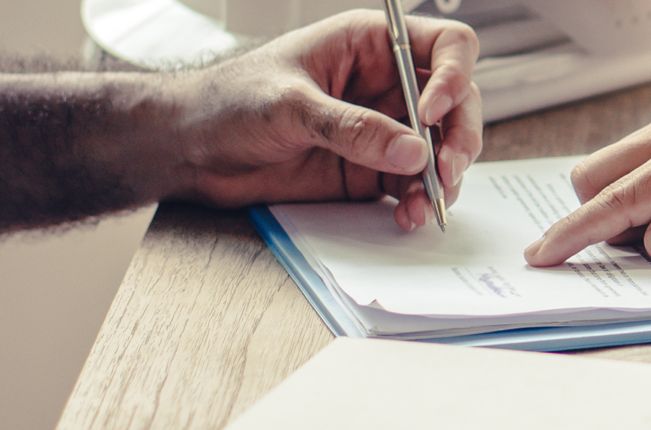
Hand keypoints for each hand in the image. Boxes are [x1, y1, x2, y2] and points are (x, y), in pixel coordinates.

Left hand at [170, 10, 481, 230]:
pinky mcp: (371, 170)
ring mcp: (383, 129)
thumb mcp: (290, 106)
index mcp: (370, 45)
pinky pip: (412, 184)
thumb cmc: (228, 102)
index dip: (454, 76)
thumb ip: (352, 128)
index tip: (433, 113)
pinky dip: (419, 201)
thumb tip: (413, 151)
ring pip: (441, 148)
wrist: (190, 149)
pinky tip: (408, 215)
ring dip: (444, 177)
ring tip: (428, 201)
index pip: (445, 47)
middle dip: (460, 136)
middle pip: (457, 102)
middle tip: (447, 168)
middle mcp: (387, 85)